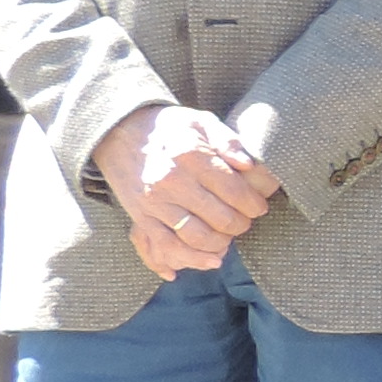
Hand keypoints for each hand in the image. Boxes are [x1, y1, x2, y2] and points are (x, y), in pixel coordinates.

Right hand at [93, 103, 279, 279]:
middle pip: (220, 217)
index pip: (234, 190)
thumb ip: (228, 140)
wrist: (122, 133)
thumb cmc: (170, 128)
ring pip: (198, 237)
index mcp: (189, 155)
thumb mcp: (201, 121)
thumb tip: (249, 165)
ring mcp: (154, 202)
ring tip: (230, 236)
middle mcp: (171, 180)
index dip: (254, 203)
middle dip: (241, 224)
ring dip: (222, 243)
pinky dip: (193, 259)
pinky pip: (168, 247)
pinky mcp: (142, 217)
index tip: (260, 206)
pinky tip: (213, 260)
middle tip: (247, 220)